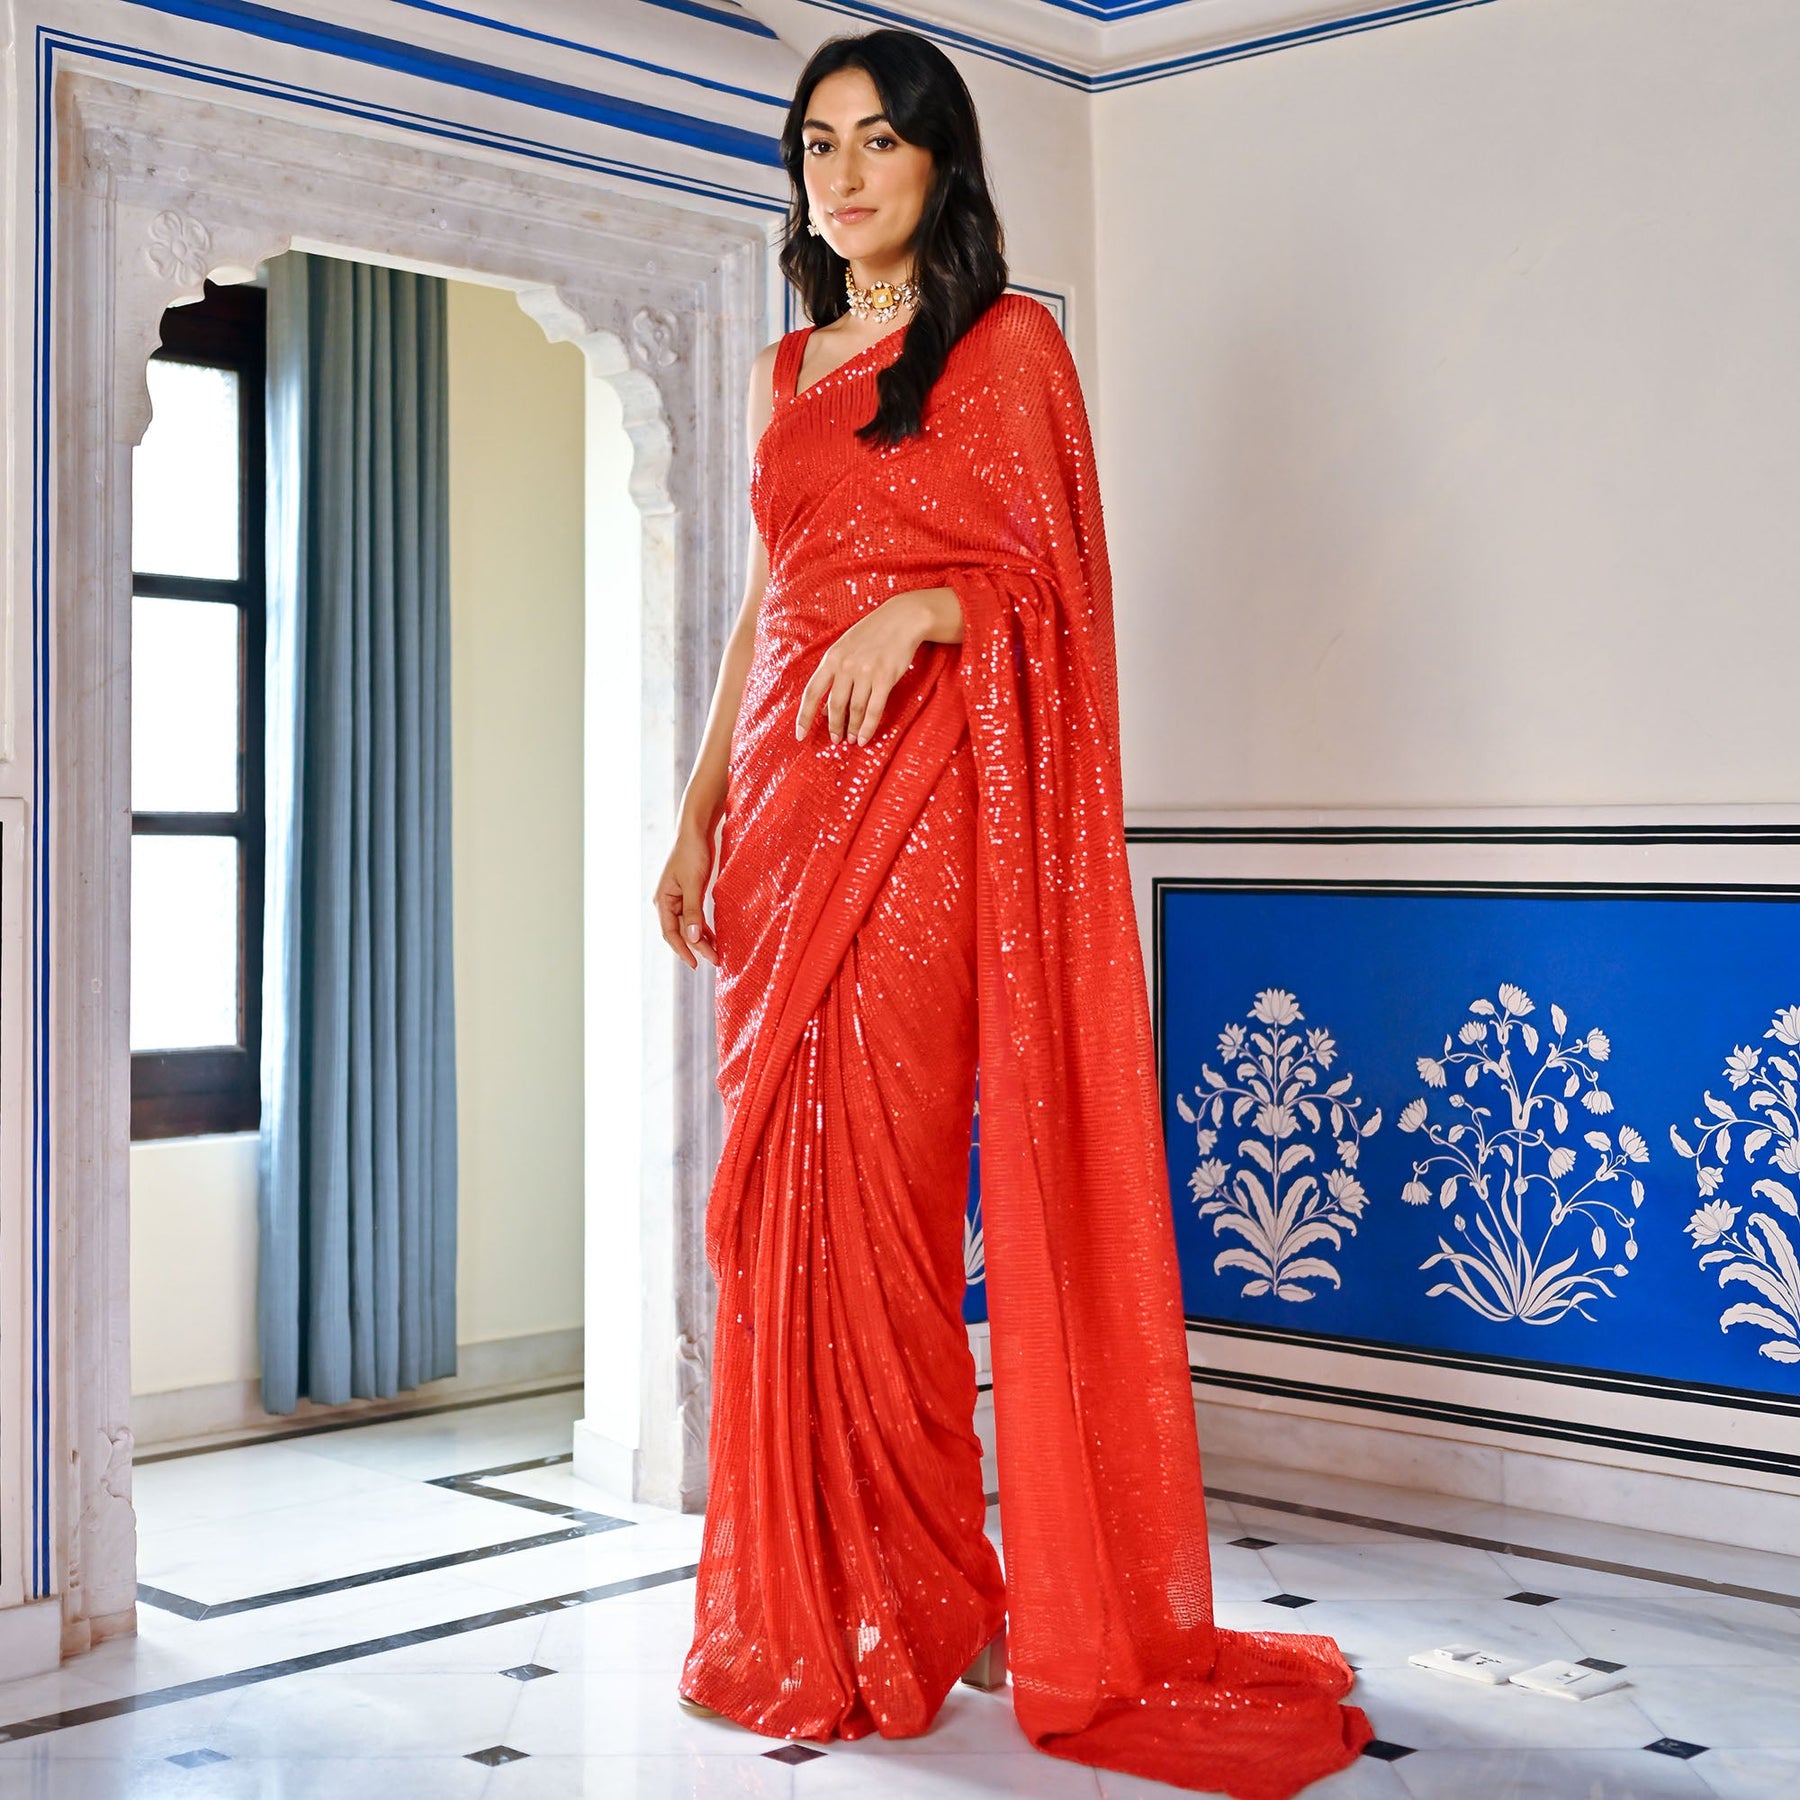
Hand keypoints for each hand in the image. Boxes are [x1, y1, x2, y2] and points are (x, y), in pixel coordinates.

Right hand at [653, 824, 719, 968]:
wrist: (696, 831)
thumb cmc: (692, 854)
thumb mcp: (694, 884)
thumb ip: (693, 911)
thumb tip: (693, 938)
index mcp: (663, 900)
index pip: (671, 933)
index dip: (683, 950)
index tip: (696, 964)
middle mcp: (667, 902)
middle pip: (681, 932)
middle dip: (697, 947)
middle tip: (715, 960)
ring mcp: (677, 899)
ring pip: (688, 926)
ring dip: (701, 939)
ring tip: (717, 953)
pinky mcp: (688, 894)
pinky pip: (694, 917)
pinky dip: (703, 927)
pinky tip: (714, 937)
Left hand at [796, 587, 961, 745]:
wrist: (901, 619)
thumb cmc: (871, 635)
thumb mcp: (845, 650)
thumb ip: (833, 677)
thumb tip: (822, 709)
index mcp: (831, 659)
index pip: (811, 693)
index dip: (804, 717)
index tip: (800, 735)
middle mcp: (845, 666)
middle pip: (834, 705)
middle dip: (834, 727)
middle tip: (836, 740)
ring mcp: (865, 672)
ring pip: (854, 710)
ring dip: (852, 729)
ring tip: (852, 740)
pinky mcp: (884, 678)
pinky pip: (873, 710)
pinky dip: (868, 727)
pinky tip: (865, 738)